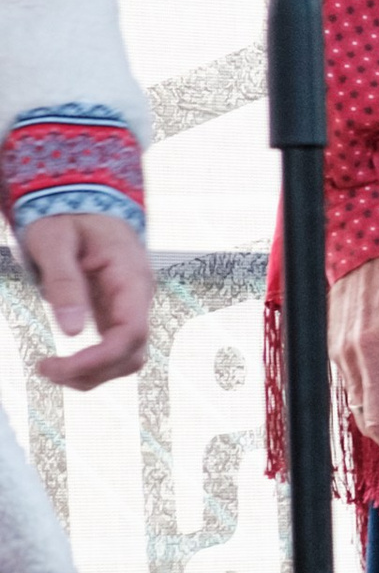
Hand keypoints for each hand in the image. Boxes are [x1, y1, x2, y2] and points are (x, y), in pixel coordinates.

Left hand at [21, 210, 154, 388]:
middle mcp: (138, 296)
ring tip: (52, 369)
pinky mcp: (117, 312)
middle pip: (132, 354)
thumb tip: (71, 331)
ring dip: (93, 373)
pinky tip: (64, 361)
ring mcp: (130, 306)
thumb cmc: (67, 215)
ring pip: (126, 358)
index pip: (131, 333)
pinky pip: (114, 348)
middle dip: (92, 372)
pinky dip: (91, 363)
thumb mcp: (54, 241)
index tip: (60, 366)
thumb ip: (64, 282)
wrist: (82, 199)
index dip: (99, 359)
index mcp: (130, 277)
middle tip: (46, 369)